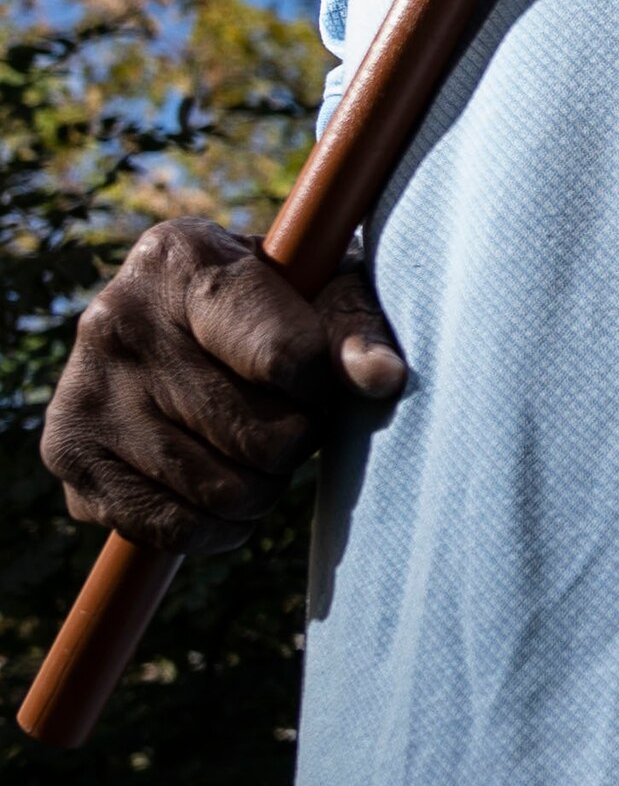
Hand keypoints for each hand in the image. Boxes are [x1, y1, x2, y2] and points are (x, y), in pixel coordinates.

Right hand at [41, 220, 409, 560]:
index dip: (320, 386)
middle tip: (283, 415)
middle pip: (262, 437)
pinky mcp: (68, 451)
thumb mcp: (328, 289)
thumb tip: (382, 377)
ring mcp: (84, 388)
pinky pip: (173, 527)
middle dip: (296, 440)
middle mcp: (116, 319)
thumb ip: (359, 327)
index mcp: (183, 258)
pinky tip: (217, 484)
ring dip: (263, 486)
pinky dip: (216, 525)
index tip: (311, 374)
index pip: (285, 360)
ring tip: (251, 445)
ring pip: (223, 490)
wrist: (181, 326)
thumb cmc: (278, 303)